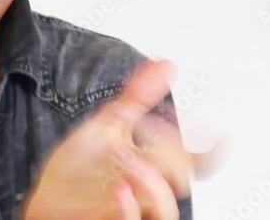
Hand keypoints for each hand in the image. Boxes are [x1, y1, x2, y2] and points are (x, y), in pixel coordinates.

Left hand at [21, 59, 228, 218]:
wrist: (47, 197)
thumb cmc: (78, 170)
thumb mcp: (106, 125)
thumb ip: (136, 97)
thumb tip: (166, 64)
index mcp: (150, 166)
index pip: (191, 164)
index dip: (211, 153)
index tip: (222, 137)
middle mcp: (145, 190)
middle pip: (181, 180)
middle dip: (172, 154)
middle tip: (145, 130)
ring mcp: (130, 208)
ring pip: (164, 209)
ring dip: (151, 181)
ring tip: (126, 156)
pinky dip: (129, 209)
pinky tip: (119, 191)